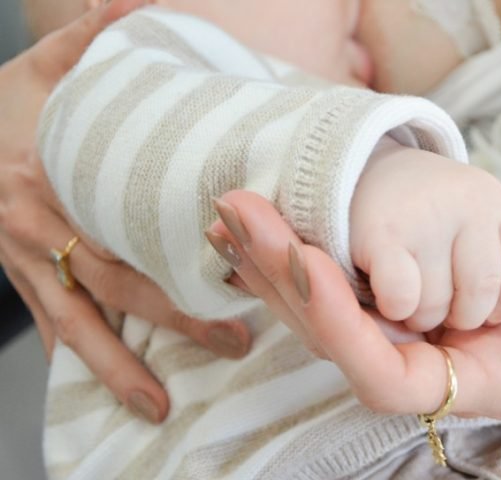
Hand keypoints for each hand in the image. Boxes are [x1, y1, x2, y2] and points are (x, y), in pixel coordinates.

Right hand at [0, 0, 250, 423]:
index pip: (128, 226)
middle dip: (176, 319)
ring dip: (119, 368)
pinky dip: (76, 361)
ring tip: (160, 407)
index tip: (237, 272)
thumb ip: (89, 38)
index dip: (179, 255)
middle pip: (117, 286)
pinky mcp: (15, 280)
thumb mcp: (42, 67)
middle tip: (234, 342)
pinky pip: (46, 326)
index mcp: (53, 180)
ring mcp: (22, 262)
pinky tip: (110, 396)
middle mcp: (37, 230)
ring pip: (76, 325)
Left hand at [211, 197, 500, 418]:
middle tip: (239, 216)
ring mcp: (435, 340)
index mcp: (494, 378)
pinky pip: (358, 296)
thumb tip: (445, 272)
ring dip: (283, 270)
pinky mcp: (427, 311)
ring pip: (340, 322)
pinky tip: (274, 229)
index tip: (310, 260)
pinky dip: (313, 263)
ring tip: (236, 214)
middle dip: (289, 282)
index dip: (344, 327)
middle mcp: (453, 369)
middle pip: (348, 346)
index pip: (394, 378)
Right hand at [350, 139, 500, 331]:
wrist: (356, 173)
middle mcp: (466, 202)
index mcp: (495, 202)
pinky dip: (398, 309)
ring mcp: (424, 215)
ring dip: (424, 317)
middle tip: (444, 313)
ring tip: (413, 304)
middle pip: (484, 291)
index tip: (487, 309)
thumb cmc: (423, 219)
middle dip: (463, 317)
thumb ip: (497, 259)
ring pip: (439, 301)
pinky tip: (390, 300)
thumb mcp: (471, 223)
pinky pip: (403, 295)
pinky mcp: (381, 232)